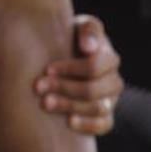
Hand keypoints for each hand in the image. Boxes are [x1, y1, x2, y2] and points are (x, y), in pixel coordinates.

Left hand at [34, 15, 122, 134]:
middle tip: (39, 87)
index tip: (47, 68)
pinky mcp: (103, 116)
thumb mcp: (75, 26)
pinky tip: (68, 122)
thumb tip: (89, 48)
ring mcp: (110, 99)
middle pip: (96, 90)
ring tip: (45, 103)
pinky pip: (104, 125)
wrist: (55, 56)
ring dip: (71, 106)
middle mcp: (112, 78)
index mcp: (107, 55)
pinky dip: (88, 125)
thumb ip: (88, 30)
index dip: (71, 68)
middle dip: (66, 89)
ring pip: (99, 108)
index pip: (96, 66)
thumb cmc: (65, 38)